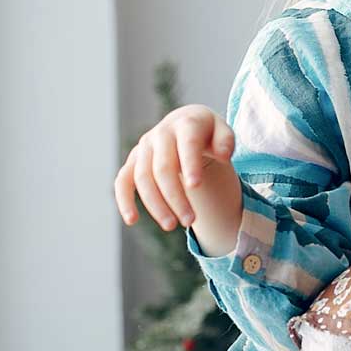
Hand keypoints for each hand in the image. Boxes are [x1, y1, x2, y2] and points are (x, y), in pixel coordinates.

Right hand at [114, 104, 236, 232]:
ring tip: (171, 226)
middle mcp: (161, 134)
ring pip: (143, 178)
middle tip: (190, 220)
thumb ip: (226, 141)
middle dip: (175, 196)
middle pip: (163, 168)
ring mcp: (145, 147)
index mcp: (185, 124)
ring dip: (155, 204)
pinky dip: (124, 200)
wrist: (186, 124)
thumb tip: (224, 155)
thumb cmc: (208, 133)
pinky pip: (123, 180)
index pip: (187, 144)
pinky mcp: (133, 161)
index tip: (195, 187)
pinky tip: (132, 220)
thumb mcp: (222, 131)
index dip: (190, 164)